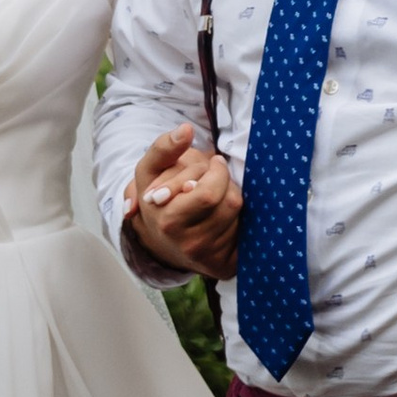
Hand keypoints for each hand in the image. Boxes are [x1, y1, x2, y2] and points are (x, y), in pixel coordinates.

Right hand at [121, 128, 242, 278]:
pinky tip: (222, 217)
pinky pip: (246, 234)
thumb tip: (185, 130)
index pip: (208, 193)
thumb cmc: (159, 197)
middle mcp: (188, 245)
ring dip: (233, 197)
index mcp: (167, 221)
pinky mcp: (224, 266)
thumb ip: (163, 147)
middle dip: (227, 183)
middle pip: (230, 202)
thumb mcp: (149, 171)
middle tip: (216, 178)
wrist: (160, 239)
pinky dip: (238, 219)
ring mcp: (208, 258)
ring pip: (239, 215)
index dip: (215, 171)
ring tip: (216, 197)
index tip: (209, 164)